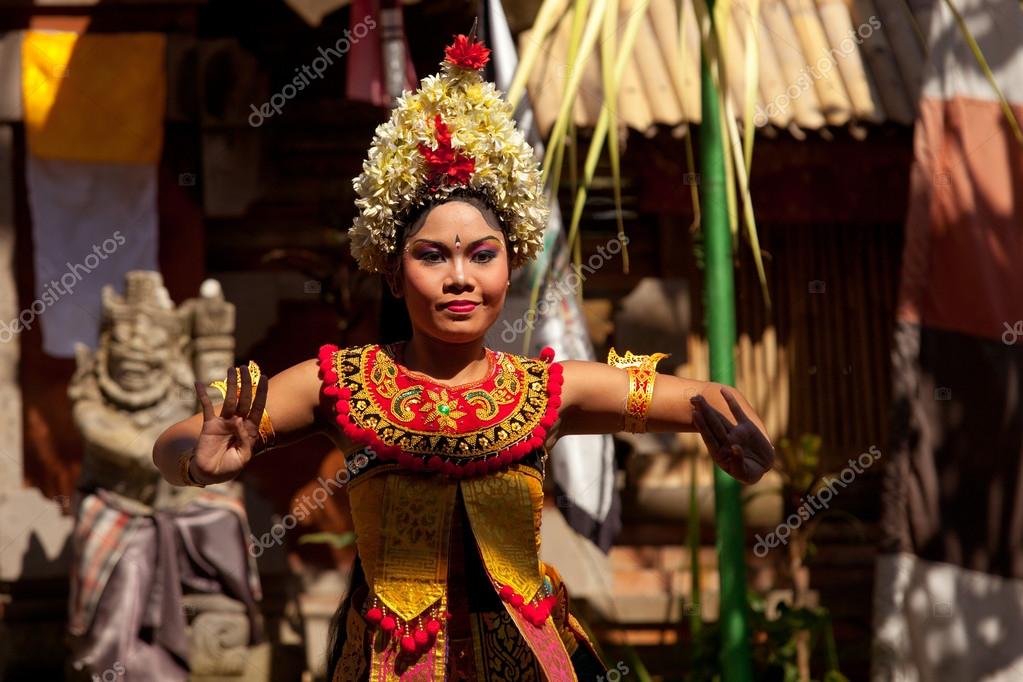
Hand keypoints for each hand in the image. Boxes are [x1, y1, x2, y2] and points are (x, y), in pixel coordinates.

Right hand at [189, 367, 267, 484]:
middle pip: (244, 399)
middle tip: (245, 367)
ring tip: (232, 369)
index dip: (261, 393)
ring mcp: (224, 422)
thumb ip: (245, 441)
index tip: (265, 377)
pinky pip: (206, 407)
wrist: (211, 473)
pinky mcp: (209, 425)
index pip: (258, 407)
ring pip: (229, 399)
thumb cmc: (230, 467)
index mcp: (250, 430)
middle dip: (246, 383)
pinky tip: (199, 383)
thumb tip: (238, 422)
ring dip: (230, 384)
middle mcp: (238, 422)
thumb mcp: (243, 457)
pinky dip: (202, 395)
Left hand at [690, 387, 773, 483]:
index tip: (695, 415)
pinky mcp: (746, 426)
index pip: (710, 438)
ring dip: (710, 407)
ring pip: (720, 417)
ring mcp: (735, 432)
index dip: (702, 427)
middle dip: (703, 412)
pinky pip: (737, 412)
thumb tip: (734, 448)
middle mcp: (725, 441)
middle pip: (712, 425)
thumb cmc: (751, 473)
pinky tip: (722, 390)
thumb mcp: (745, 474)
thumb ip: (738, 463)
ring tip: (698, 397)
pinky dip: (731, 401)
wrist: (764, 467)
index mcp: (720, 453)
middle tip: (692, 399)